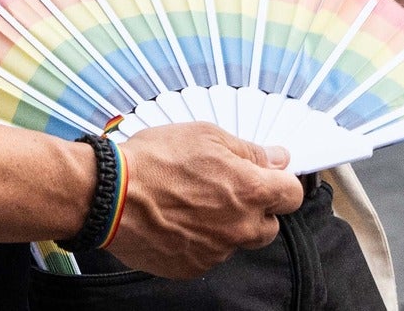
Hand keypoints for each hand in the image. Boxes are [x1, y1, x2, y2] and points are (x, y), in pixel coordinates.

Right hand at [107, 124, 305, 279]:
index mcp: (250, 191)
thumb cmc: (154, 161)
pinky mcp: (193, 267)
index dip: (281, 182)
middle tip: (225, 189)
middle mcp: (240, 227)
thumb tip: (276, 157)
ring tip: (192, 203)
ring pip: (236, 241)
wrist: (111, 196)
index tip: (269, 177)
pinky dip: (199, 240)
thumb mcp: (205, 136)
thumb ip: (247, 150)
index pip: (292, 194)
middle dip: (255, 209)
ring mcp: (217, 252)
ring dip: (225, 225)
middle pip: (269, 225)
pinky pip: (208, 255)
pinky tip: (177, 220)